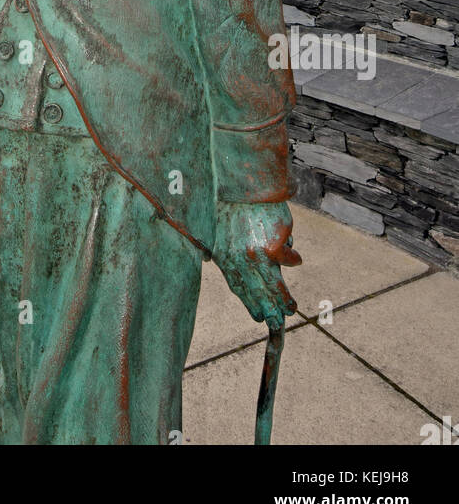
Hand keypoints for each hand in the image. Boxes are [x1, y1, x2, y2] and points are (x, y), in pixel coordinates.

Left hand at [212, 202, 300, 329]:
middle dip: (268, 311)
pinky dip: (293, 258)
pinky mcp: (274, 246)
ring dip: (284, 299)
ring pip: (275, 285)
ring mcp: (257, 255)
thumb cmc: (228, 199)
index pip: (237, 287)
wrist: (242, 181)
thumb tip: (208, 259)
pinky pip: (289, 258)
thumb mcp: (213, 225)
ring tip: (291, 307)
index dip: (249, 303)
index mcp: (223, 255)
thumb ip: (214, 245)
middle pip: (257, 293)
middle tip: (277, 322)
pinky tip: (295, 258)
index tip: (258, 316)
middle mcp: (239, 260)